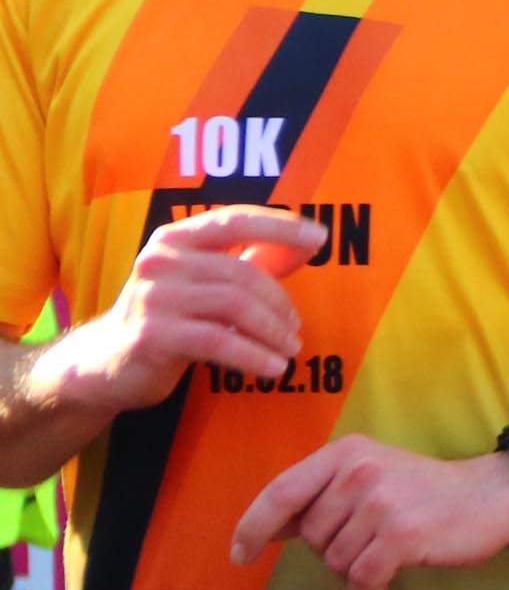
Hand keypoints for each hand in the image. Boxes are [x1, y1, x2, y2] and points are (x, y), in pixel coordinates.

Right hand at [44, 208, 320, 410]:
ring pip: (235, 305)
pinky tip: (274, 368)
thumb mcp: (202, 283)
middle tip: (296, 330)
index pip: (234, 220)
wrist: (107, 362)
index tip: (321, 236)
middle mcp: (160, 260)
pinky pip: (219, 341)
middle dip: (280, 303)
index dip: (280, 226)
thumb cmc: (167, 318)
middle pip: (243, 274)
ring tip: (290, 350)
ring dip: (273, 331)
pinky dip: (255, 356)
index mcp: (174, 239)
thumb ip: (246, 261)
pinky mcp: (152, 335)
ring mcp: (153, 297)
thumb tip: (305, 243)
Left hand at [228, 440, 508, 589]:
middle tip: (367, 546)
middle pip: (310, 536)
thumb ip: (322, 494)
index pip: (282, 492)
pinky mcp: (402, 535)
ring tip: (383, 561)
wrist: (492, 495)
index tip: (240, 554)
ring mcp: (381, 503)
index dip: (254, 526)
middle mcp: (358, 472)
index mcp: (345, 454)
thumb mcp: (371, 474)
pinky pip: (362, 579)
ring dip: (353, 572)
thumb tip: (268, 529)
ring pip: (335, 561)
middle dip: (331, 551)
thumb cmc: (427, 489)